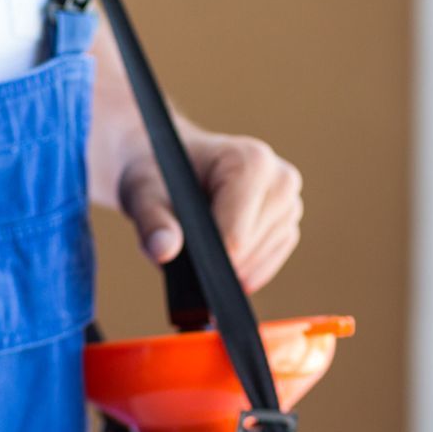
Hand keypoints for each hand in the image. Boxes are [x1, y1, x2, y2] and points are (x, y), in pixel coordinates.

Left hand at [117, 128, 304, 292]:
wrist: (171, 168)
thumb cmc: (158, 176)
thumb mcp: (143, 194)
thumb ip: (152, 222)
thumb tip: (163, 250)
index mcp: (252, 161)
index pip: (236, 237)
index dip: (206, 257)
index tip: (184, 256)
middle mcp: (280, 179)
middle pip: (249, 251)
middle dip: (216, 261)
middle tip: (187, 245)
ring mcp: (289, 203)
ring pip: (260, 260)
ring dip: (228, 266)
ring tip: (201, 242)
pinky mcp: (288, 224)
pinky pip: (268, 264)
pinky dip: (243, 269)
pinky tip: (220, 257)